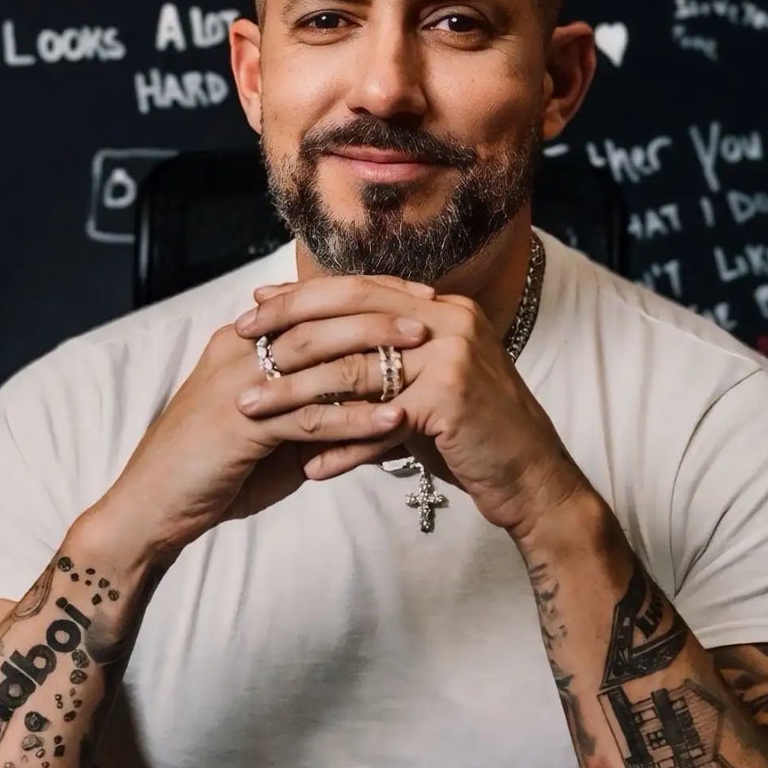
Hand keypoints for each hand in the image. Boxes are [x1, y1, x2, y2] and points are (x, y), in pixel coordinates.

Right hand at [84, 276, 434, 559]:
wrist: (151, 506)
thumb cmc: (213, 468)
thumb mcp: (268, 424)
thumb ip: (311, 404)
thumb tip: (369, 400)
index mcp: (242, 341)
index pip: (312, 303)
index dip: (366, 295)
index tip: (415, 296)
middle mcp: (239, 350)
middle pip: (319, 317)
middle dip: (379, 313)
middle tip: (430, 314)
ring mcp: (237, 385)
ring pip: (317, 356)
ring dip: (375, 354)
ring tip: (425, 355)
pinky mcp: (241, 426)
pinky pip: (309, 416)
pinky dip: (355, 417)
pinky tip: (395, 419)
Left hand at [233, 274, 591, 540]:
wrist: (532, 479)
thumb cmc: (473, 438)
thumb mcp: (423, 390)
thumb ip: (379, 368)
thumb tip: (310, 359)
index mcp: (439, 307)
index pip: (358, 289)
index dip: (301, 297)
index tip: (253, 307)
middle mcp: (448, 318)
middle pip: (349, 313)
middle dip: (286, 329)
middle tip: (235, 344)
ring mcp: (453, 354)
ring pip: (355, 369)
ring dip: (297, 394)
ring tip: (251, 412)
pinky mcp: (451, 397)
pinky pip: (379, 422)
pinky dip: (341, 447)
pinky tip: (307, 466)